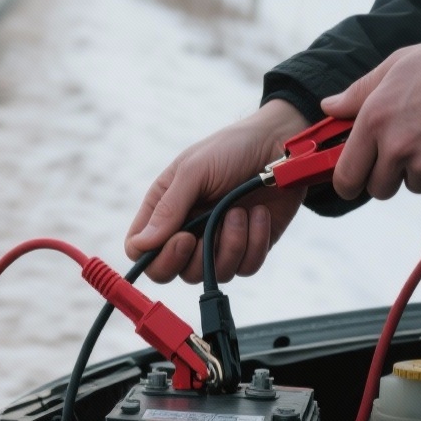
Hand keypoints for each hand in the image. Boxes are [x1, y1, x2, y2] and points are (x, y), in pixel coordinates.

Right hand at [126, 100, 310, 283]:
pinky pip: (245, 268)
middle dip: (191, 260)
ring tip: (240, 211)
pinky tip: (259, 215)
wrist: (280, 147)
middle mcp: (187, 230)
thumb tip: (142, 244)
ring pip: (212, 274)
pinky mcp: (248, 248)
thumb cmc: (231, 149)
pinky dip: (255, 242)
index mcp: (164, 209)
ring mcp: (217, 242)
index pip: (140, 249)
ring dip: (230, 244)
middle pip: (172, 272)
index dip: (156, 256)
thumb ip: (168, 208)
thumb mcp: (194, 170)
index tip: (183, 238)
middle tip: (203, 235)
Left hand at [322, 31, 420, 199]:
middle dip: (386, 177)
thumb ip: (358, 92)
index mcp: (374, 120)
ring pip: (414, 186)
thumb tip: (329, 107)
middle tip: (400, 153)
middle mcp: (397, 147)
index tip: (352, 180)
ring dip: (419, 172)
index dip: (347, 183)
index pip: (346, 175)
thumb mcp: (396, 65)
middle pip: (379, 189)